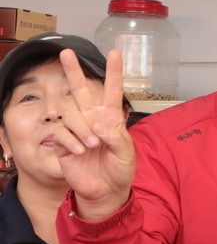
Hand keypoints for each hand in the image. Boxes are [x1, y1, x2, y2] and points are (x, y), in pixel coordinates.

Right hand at [53, 48, 134, 221]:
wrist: (106, 191)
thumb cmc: (120, 170)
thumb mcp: (127, 153)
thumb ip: (117, 137)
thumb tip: (99, 124)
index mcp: (111, 118)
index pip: (113, 90)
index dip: (114, 72)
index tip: (115, 52)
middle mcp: (92, 119)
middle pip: (81, 90)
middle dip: (73, 71)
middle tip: (66, 52)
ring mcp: (76, 129)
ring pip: (71, 113)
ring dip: (82, 128)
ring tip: (92, 145)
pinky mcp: (62, 142)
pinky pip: (61, 131)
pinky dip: (71, 140)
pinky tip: (79, 151)